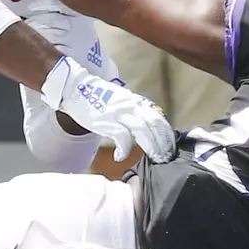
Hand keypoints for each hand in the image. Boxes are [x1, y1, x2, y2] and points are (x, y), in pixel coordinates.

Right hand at [41, 56, 176, 162]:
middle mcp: (131, 106)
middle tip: (166, 157)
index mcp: (137, 102)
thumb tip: (149, 128)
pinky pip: (122, 137)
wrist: (77, 89)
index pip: (159, 117)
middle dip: (163, 143)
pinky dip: (125, 149)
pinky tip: (121, 157)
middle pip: (154, 124)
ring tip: (154, 158)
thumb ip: (136, 112)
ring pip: (143, 130)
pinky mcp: (107, 121)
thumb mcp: (123, 101)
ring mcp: (119, 113)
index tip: (171, 147)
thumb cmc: (100, 98)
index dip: (167, 134)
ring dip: (151, 146)